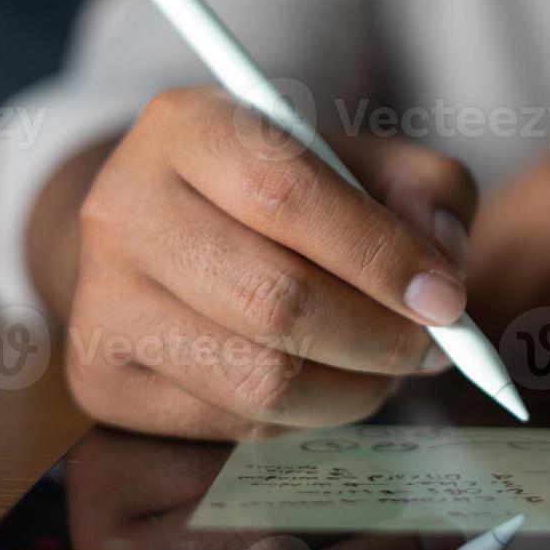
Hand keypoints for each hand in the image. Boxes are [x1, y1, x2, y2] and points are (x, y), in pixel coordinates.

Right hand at [58, 86, 477, 439]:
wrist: (169, 235)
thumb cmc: (285, 194)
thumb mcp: (361, 161)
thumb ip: (424, 189)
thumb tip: (443, 261)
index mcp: (188, 126)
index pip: (288, 195)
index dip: (380, 256)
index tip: (448, 299)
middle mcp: (124, 207)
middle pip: (275, 300)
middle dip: (379, 338)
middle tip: (432, 349)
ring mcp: (103, 299)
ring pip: (259, 379)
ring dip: (352, 389)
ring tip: (387, 368)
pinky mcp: (102, 379)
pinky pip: (232, 423)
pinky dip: (304, 417)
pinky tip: (326, 382)